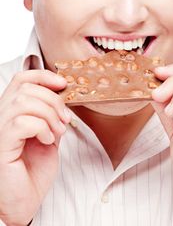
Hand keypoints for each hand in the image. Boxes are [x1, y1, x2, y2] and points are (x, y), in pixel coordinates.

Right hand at [0, 70, 69, 225]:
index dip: (43, 76)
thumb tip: (63, 95)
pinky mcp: (1, 144)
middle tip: (65, 120)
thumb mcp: (49, 134)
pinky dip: (41, 128)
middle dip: (53, 100)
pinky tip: (47, 140)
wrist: (27, 200)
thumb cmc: (34, 170)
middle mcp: (1, 116)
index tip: (63, 84)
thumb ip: (52, 114)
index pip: (22, 79)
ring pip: (23, 102)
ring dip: (49, 115)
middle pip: (27, 89)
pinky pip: (22, 122)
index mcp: (12, 111)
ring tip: (57, 132)